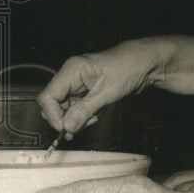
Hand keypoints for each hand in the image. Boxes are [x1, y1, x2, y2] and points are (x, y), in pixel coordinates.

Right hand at [38, 39, 159, 135]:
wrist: (146, 63)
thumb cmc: (128, 68)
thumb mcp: (106, 92)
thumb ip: (84, 110)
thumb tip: (66, 126)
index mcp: (71, 70)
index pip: (47, 97)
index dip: (54, 116)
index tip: (66, 129)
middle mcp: (71, 76)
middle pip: (55, 105)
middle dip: (68, 118)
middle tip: (86, 122)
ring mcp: (79, 85)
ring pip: (67, 110)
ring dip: (80, 117)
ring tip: (98, 112)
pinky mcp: (87, 92)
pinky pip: (79, 109)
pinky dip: (88, 114)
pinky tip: (101, 109)